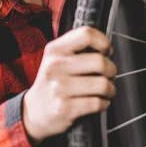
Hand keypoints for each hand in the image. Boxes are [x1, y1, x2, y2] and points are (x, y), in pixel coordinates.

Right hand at [22, 26, 116, 144]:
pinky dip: (104, 103)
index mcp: (55, 50)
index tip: (106, 51)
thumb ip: (78, 49)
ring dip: (110, 89)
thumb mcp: (57, 59)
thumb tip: (107, 47)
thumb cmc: (53, 83)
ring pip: (102, 84)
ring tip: (106, 91)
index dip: (104, 42)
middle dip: (111, 70)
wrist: (34, 111)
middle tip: (109, 75)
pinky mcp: (64, 108)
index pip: (87, 35)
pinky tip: (99, 102)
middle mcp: (55, 66)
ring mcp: (59, 88)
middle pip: (100, 61)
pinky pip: (97, 103)